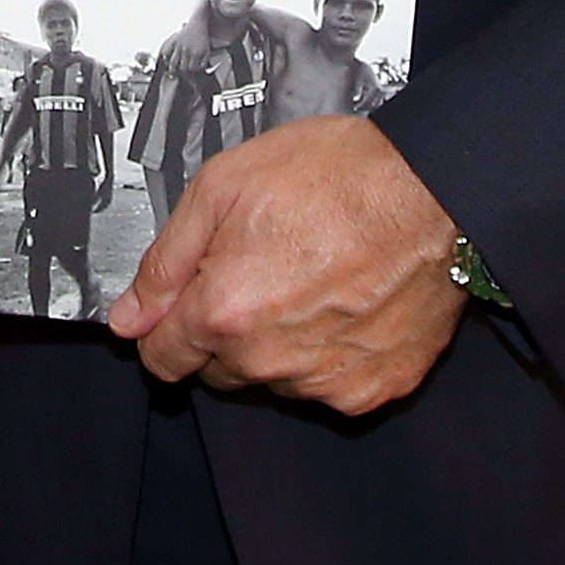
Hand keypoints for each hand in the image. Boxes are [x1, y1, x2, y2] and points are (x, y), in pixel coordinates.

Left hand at [106, 117, 462, 414]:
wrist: (435, 188)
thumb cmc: (340, 176)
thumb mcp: (223, 188)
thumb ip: (166, 261)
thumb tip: (129, 316)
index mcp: (225, 313)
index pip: (162, 357)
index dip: (166, 324)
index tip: (185, 302)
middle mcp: (272, 360)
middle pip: (218, 370)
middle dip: (225, 329)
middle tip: (263, 269)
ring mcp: (328, 382)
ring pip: (275, 378)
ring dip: (280, 342)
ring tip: (314, 277)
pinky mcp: (376, 387)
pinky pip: (333, 385)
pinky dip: (334, 354)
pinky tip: (349, 302)